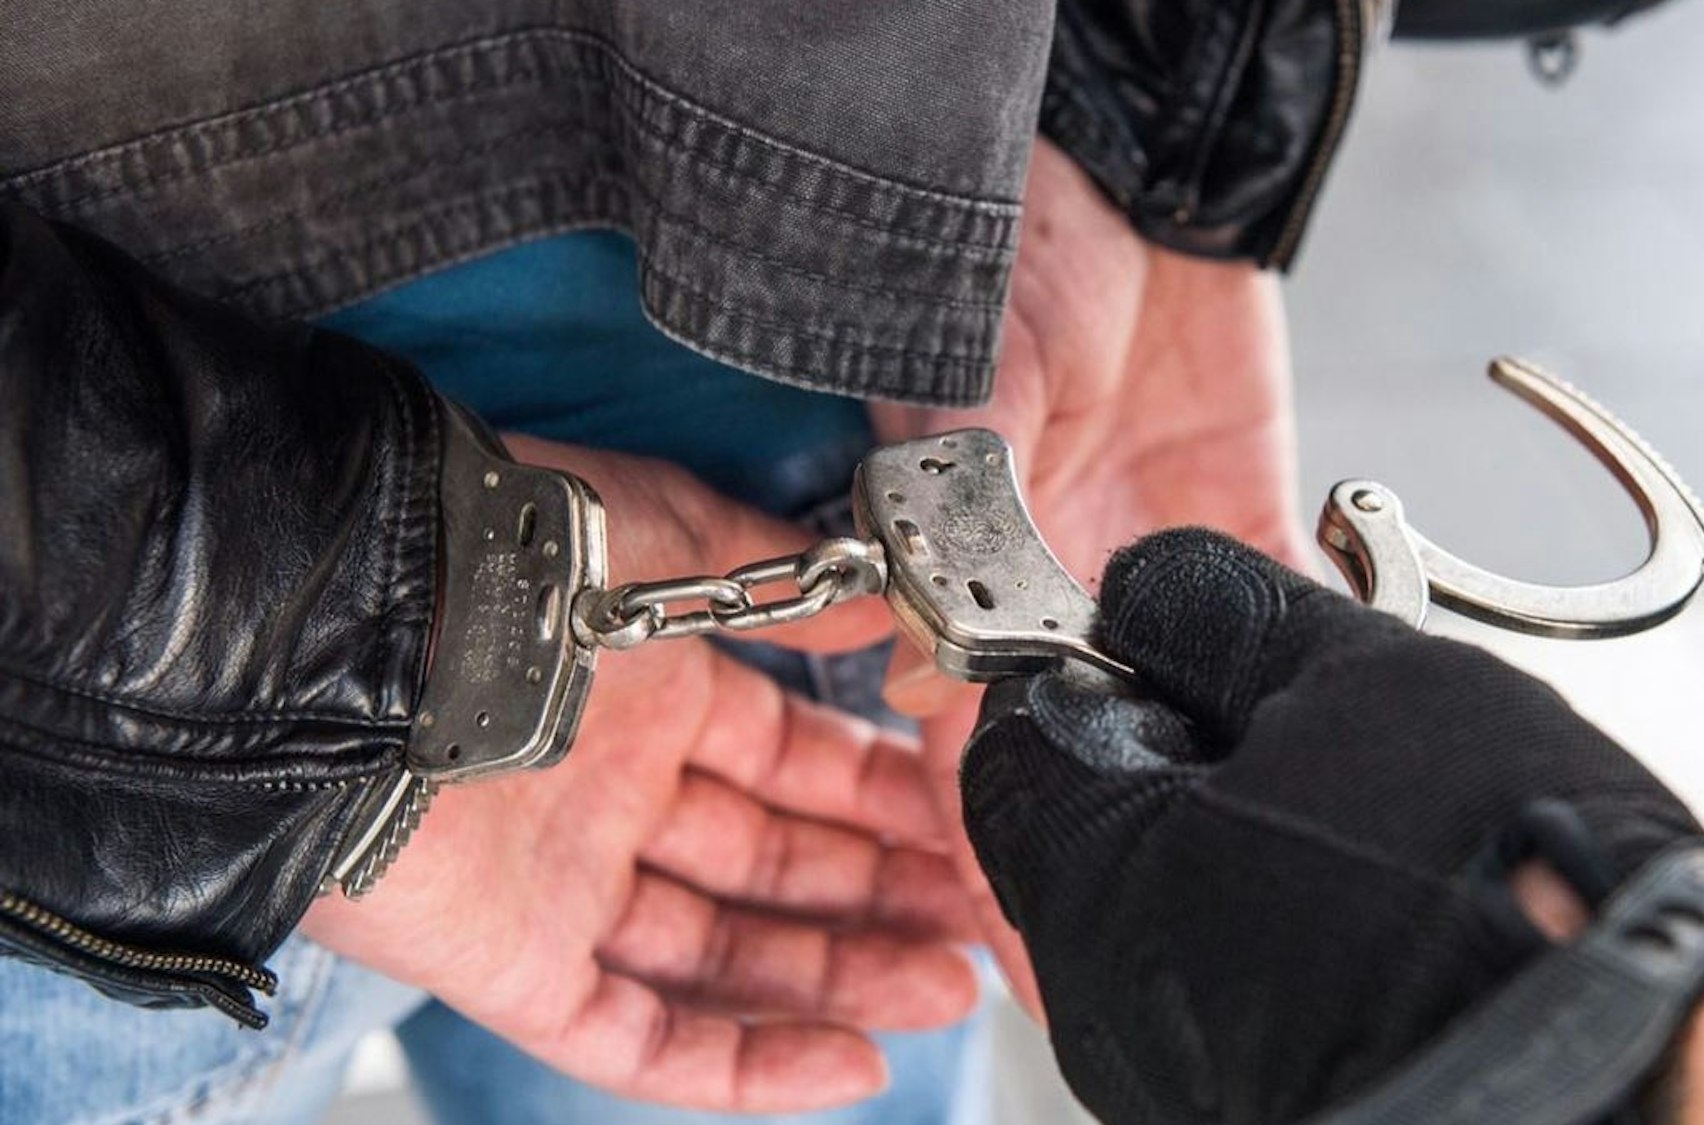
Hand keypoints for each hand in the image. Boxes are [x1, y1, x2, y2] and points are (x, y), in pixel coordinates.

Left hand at [305, 437, 977, 1113]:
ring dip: (840, 980)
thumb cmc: (529, 557)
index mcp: (652, 696)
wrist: (377, 620)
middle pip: (772, 869)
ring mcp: (566, 887)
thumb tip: (890, 606)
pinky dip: (745, 1065)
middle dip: (881, 897)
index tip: (968, 822)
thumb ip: (793, 589)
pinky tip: (849, 1063)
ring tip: (948, 992)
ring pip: (725, 959)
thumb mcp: (683, 535)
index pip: (791, 767)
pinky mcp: (516, 968)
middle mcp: (615, 796)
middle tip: (980, 920)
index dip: (882, 801)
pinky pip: (642, 1038)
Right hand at [869, 141, 1315, 1002]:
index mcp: (972, 553)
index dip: (980, 832)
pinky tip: (1309, 767)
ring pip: (1177, 708)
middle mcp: (1060, 576)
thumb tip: (933, 581)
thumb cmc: (1019, 239)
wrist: (1142, 172)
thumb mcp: (970, 354)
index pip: (967, 725)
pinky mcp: (1247, 516)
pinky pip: (1273, 622)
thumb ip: (960, 467)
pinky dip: (1291, 690)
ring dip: (1196, 801)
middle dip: (1098, 853)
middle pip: (1081, 745)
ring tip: (1217, 914)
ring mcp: (1155, 558)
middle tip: (1123, 962)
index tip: (998, 926)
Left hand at [959, 530, 1703, 1124]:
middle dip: (1184, 754)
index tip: (1179, 644)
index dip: (1094, 667)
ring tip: (1381, 810)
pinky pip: (1237, 990)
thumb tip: (1153, 587)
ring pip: (1172, 912)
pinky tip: (1401, 897)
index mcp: (1095, 880)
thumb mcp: (1352, 672)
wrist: (1651, 1065)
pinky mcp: (1263, 1104)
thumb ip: (1218, 613)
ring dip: (1249, 837)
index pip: (1013, 744)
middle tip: (1306, 718)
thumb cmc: (1504, 873)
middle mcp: (1110, 1006)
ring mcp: (1182, 1077)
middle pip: (1093, 832)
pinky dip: (1292, 927)